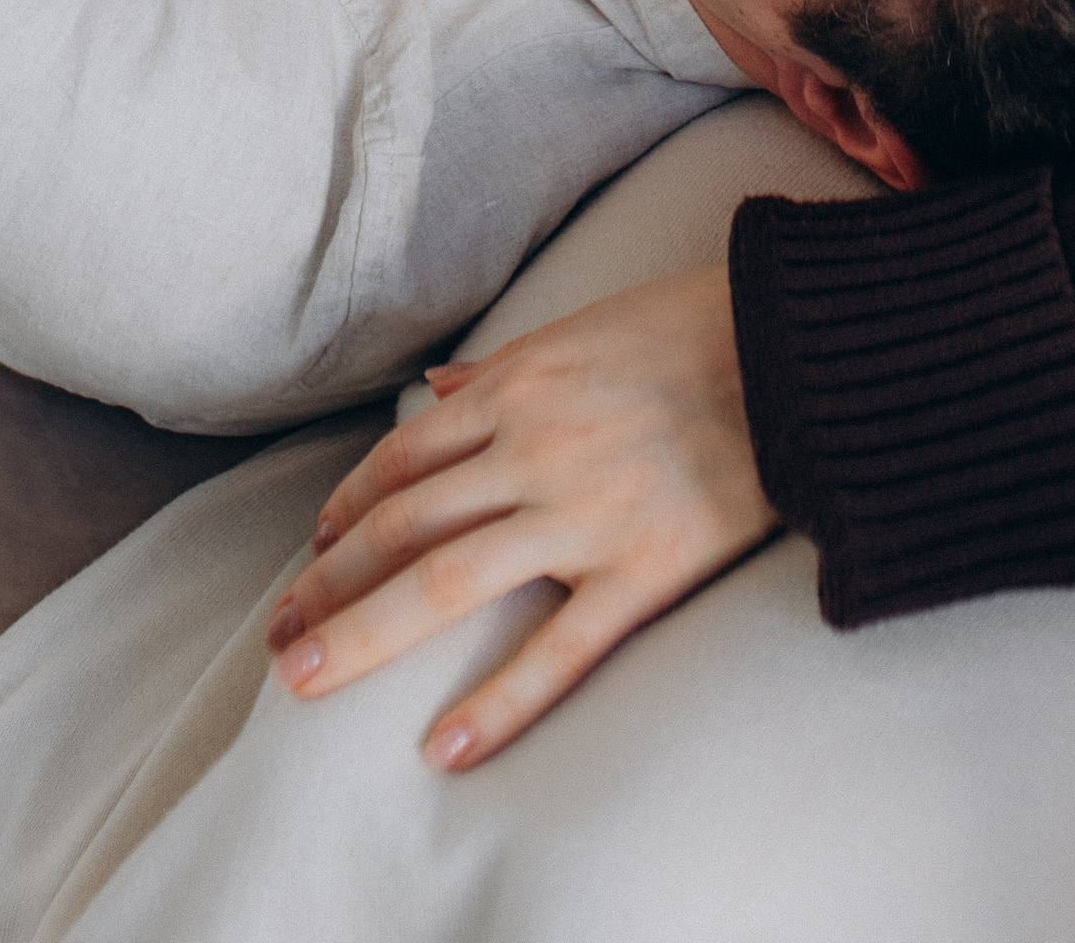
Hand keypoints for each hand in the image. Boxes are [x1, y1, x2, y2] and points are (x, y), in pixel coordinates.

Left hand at [265, 263, 770, 765]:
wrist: (795, 351)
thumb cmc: (692, 329)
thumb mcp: (583, 327)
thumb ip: (503, 368)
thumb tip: (439, 389)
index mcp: (518, 391)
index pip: (402, 461)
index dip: (346, 511)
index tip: (312, 554)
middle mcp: (532, 453)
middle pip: (401, 526)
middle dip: (329, 584)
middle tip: (279, 638)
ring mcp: (583, 515)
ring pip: (448, 582)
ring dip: (365, 634)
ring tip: (305, 682)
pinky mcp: (642, 572)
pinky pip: (559, 650)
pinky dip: (498, 702)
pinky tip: (445, 747)